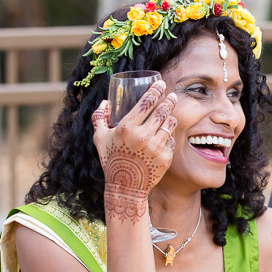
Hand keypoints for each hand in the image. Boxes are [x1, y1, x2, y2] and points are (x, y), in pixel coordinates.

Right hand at [91, 80, 176, 220]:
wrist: (125, 187)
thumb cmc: (111, 161)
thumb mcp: (100, 139)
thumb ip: (99, 118)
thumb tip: (105, 102)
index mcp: (127, 128)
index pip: (146, 103)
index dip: (156, 91)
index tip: (161, 84)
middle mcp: (143, 136)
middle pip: (162, 110)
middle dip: (169, 100)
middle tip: (172, 95)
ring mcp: (156, 147)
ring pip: (170, 123)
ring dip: (171, 115)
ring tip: (170, 112)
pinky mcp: (166, 157)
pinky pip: (171, 139)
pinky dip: (169, 134)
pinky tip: (166, 132)